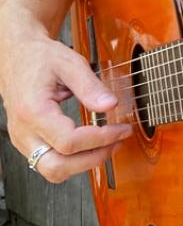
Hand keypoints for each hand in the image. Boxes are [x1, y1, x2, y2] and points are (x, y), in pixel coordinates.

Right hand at [0, 27, 131, 182]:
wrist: (18, 55)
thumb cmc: (39, 57)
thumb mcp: (70, 63)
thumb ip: (91, 86)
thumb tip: (111, 105)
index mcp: (33, 111)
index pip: (68, 142)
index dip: (100, 139)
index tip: (121, 130)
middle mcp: (24, 131)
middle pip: (57, 167)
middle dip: (92, 160)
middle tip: (117, 143)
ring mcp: (23, 139)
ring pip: (52, 170)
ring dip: (83, 164)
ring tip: (108, 145)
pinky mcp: (27, 141)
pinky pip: (49, 162)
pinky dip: (72, 159)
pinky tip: (90, 145)